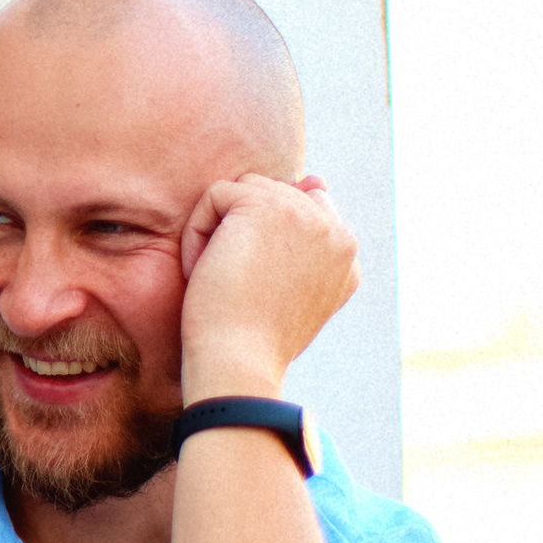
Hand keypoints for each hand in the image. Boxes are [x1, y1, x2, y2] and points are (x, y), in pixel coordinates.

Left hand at [177, 172, 357, 397]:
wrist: (238, 363)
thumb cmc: (253, 339)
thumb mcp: (288, 290)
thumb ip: (303, 239)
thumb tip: (316, 179)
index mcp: (346, 256)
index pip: (304, 210)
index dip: (267, 235)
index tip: (252, 278)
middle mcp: (336, 232)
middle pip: (270, 197)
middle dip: (240, 234)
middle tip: (233, 286)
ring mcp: (307, 215)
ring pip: (243, 193)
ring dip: (217, 231)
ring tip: (217, 277)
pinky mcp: (266, 205)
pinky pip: (216, 195)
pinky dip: (197, 232)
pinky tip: (202, 270)